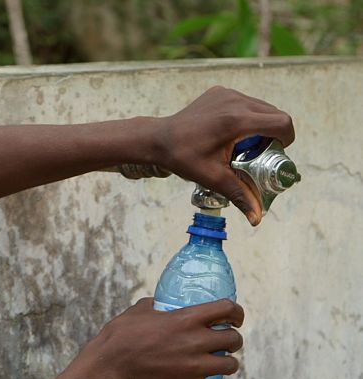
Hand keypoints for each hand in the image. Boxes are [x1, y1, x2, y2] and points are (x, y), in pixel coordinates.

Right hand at [86, 298, 243, 378]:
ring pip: (231, 365)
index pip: (228, 309)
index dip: (236, 313)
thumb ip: (155, 305)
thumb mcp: (139, 309)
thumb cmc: (120, 335)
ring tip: (218, 363)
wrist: (109, 364)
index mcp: (186, 318)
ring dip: (227, 363)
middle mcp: (195, 341)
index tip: (234, 318)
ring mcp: (193, 367)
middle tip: (222, 342)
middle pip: (234, 339)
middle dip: (231, 339)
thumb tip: (159, 305)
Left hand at [157, 86, 294, 225]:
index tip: (276, 153)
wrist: (157, 139)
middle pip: (275, 114)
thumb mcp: (212, 178)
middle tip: (260, 153)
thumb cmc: (183, 158)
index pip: (282, 123)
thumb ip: (239, 195)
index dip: (286, 140)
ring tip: (245, 144)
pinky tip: (231, 133)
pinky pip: (245, 102)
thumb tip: (257, 219)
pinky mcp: (220, 92)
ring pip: (262, 107)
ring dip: (262, 124)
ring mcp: (227, 94)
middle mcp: (235, 102)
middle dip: (274, 134)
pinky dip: (246, 116)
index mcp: (237, 120)